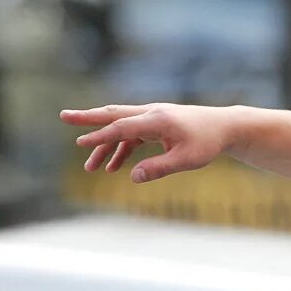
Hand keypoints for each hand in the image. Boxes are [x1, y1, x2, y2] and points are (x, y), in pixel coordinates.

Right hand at [60, 103, 233, 183]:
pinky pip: (132, 135)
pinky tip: (113, 167)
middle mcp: (152, 114)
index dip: (100, 136)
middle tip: (64, 116)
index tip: (79, 142)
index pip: (122, 127)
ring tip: (90, 168)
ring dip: (105, 146)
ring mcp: (154, 118)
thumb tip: (133, 177)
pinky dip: (122, 149)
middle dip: (89, 118)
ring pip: (122, 128)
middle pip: (114, 115)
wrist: (226, 127)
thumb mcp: (187, 159)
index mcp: (158, 120)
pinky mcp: (157, 125)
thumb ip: (159, 168)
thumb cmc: (208, 142)